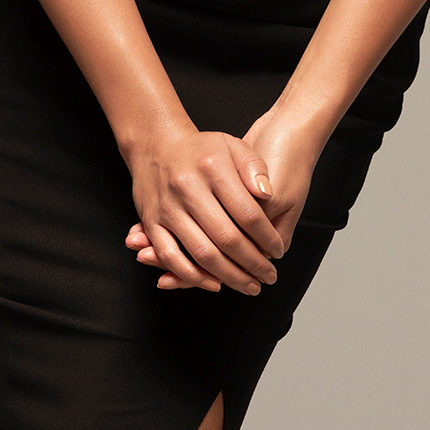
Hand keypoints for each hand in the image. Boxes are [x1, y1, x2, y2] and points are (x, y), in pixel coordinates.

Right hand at [124, 124, 285, 295]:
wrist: (156, 144)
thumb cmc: (200, 149)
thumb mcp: (232, 144)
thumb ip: (253, 167)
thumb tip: (268, 194)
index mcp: (212, 168)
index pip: (247, 213)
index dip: (266, 237)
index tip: (278, 250)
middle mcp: (188, 188)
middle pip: (227, 238)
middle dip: (252, 263)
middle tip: (268, 276)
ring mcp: (168, 207)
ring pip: (202, 253)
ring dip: (229, 276)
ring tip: (249, 285)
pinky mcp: (151, 222)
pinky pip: (171, 257)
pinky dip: (192, 276)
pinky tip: (213, 283)